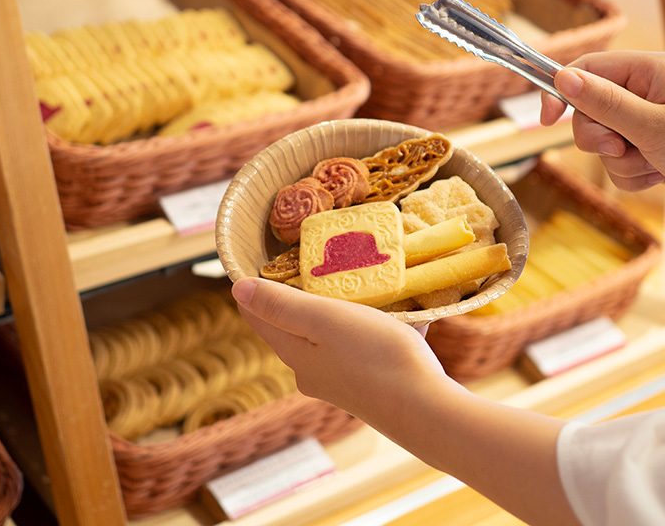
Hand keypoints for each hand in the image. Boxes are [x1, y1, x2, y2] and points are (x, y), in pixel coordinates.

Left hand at [231, 277, 444, 421]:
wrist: (426, 409)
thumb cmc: (374, 356)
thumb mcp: (324, 319)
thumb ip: (281, 305)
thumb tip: (238, 289)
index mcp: (293, 353)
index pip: (258, 315)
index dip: (257, 284)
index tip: (271, 254)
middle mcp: (310, 371)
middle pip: (295, 323)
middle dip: (304, 291)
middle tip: (322, 259)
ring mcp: (340, 380)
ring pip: (332, 332)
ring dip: (344, 307)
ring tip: (365, 281)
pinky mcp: (368, 384)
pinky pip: (363, 344)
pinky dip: (376, 325)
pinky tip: (401, 313)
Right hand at [538, 51, 664, 227]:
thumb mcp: (650, 126)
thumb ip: (603, 102)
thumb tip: (562, 78)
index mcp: (651, 70)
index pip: (588, 69)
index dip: (563, 92)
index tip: (547, 120)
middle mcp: (648, 91)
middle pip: (589, 109)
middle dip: (598, 137)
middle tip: (620, 148)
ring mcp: (650, 121)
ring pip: (602, 140)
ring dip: (619, 160)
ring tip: (652, 164)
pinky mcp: (652, 148)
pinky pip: (618, 161)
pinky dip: (631, 174)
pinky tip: (658, 176)